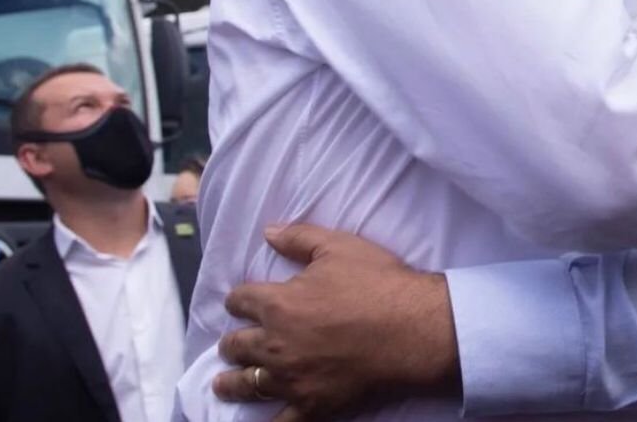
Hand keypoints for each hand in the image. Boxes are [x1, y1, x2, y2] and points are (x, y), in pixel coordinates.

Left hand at [212, 224, 459, 420]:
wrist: (412, 329)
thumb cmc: (377, 283)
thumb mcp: (339, 246)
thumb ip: (299, 238)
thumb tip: (268, 232)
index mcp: (278, 304)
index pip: (240, 301)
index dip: (239, 300)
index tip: (240, 302)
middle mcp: (275, 344)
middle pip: (236, 345)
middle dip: (233, 342)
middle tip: (234, 344)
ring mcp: (291, 379)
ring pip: (247, 384)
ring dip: (232, 383)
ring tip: (224, 384)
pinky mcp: (311, 405)